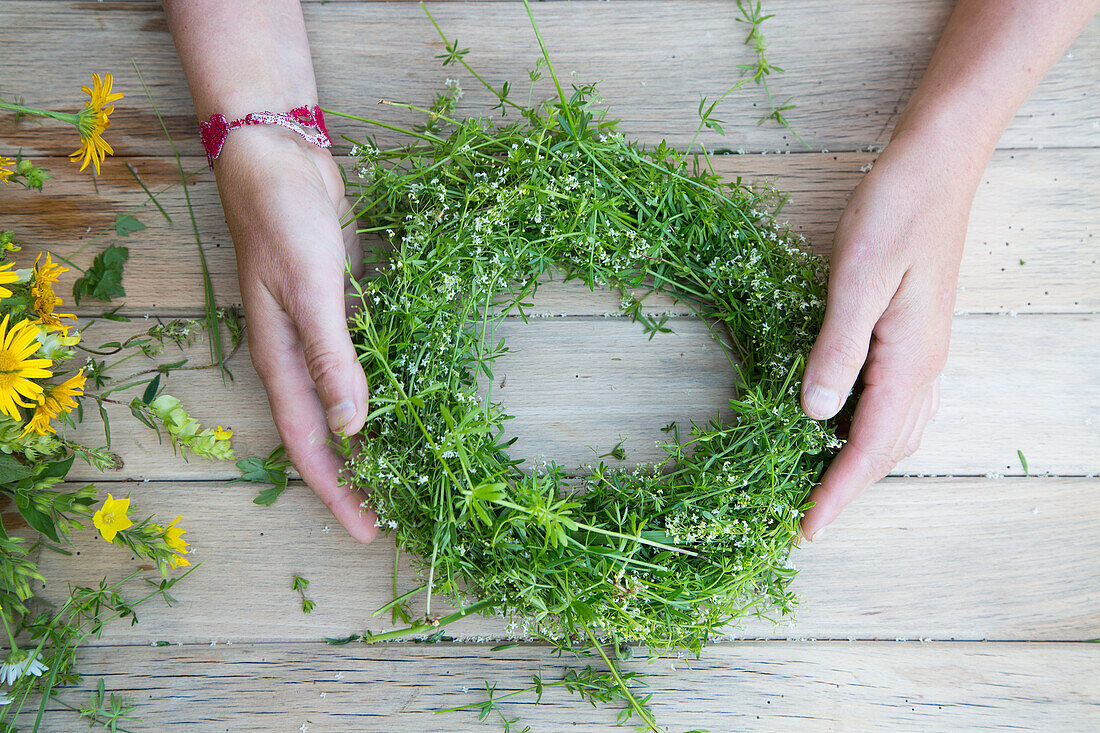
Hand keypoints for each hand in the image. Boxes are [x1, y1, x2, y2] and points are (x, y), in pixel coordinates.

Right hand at [216, 126, 376, 542]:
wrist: (278, 159)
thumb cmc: (285, 221)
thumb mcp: (310, 289)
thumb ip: (330, 357)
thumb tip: (350, 428)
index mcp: (280, 360)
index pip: (308, 446)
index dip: (337, 493)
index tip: (368, 533)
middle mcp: (297, 358)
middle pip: (327, 435)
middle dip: (358, 479)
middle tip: (397, 514)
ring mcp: (319, 335)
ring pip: (346, 404)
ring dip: (374, 439)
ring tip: (411, 471)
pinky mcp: (341, 311)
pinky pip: (363, 364)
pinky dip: (384, 390)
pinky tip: (413, 401)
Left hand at [799, 129, 978, 540]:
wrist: (936, 167)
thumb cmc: (894, 214)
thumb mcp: (856, 280)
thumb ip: (836, 351)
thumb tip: (814, 414)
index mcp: (909, 361)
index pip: (868, 447)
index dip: (837, 493)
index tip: (806, 530)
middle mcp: (924, 366)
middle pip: (888, 449)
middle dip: (849, 489)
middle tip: (808, 518)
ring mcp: (925, 351)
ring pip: (898, 429)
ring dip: (863, 464)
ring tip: (824, 486)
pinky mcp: (917, 335)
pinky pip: (900, 403)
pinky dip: (874, 431)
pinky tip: (850, 426)